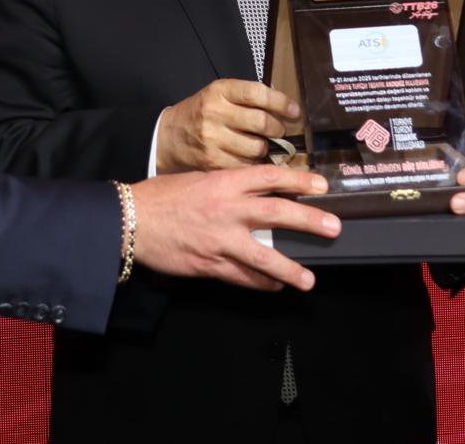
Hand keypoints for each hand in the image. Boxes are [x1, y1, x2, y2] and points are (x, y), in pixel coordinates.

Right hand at [132, 165, 338, 291]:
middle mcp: (227, 209)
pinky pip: (242, 277)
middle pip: (277, 213)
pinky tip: (275, 286)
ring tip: (309, 280)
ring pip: (263, 257)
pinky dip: (261, 283)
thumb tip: (256, 191)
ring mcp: (220, 240)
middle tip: (333, 227)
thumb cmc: (162, 196)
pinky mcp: (210, 264)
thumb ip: (228, 185)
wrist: (131, 220)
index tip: (321, 185)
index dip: (299, 180)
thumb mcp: (198, 179)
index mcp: (225, 182)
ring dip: (289, 269)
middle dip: (309, 221)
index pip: (270, 177)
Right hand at [155, 79, 300, 172]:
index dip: (282, 103)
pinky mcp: (211, 162)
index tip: (295, 111)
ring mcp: (212, 139)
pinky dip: (254, 165)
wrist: (168, 136)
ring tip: (263, 146)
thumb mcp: (219, 95)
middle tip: (279, 132)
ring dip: (267, 150)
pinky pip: (246, 166)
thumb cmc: (201, 113)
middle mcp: (215, 113)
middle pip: (262, 123)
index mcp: (219, 91)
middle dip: (278, 130)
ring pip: (257, 148)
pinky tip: (250, 160)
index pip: (258, 93)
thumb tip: (285, 109)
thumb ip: (247, 99)